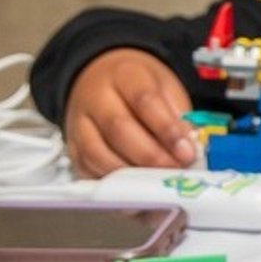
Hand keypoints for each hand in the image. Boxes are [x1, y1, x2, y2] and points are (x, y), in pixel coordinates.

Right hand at [64, 48, 201, 178]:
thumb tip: (188, 150)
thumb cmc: (141, 87)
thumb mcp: (166, 89)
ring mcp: (78, 124)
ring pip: (98, 153)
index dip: (167, 129)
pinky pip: (87, 170)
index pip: (144, 100)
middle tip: (174, 169)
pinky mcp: (72, 148)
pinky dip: (110, 183)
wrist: (102, 79)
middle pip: (118, 129)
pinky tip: (133, 187)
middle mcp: (95, 97)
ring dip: (130, 174)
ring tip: (156, 181)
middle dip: (151, 156)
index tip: (187, 152)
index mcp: (125, 74)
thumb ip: (179, 117)